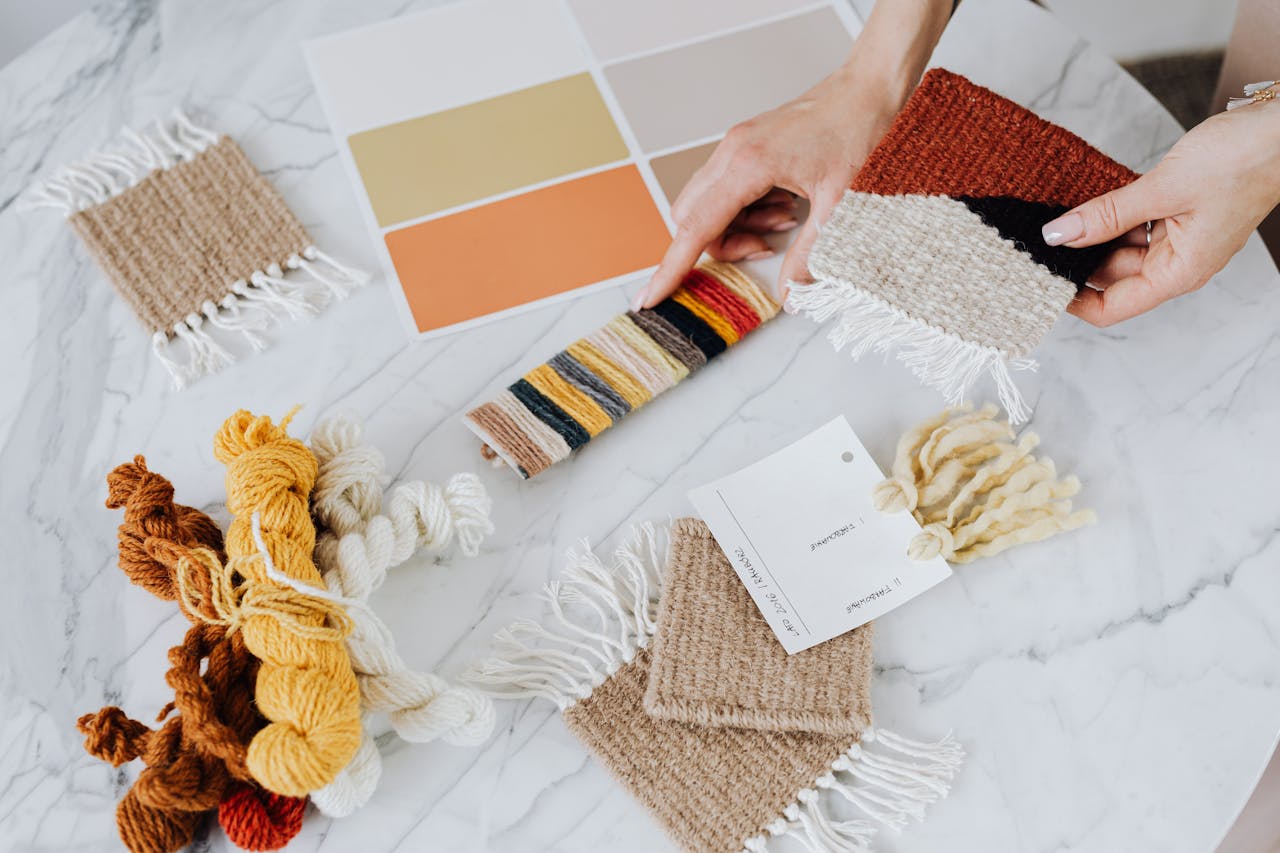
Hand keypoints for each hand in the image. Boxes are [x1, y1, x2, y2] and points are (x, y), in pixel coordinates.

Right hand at [633, 0, 952, 309]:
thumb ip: (810, 255)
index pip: (694, 228)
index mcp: (747, 165)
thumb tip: (790, 294)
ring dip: (737, 227)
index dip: (670, 268)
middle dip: (717, 245)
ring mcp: (737, 146)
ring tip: (787, 223)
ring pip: (708, 204)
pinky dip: (748, 210)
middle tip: (763, 249)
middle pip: (691, 217)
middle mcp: (732, 153)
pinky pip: (727, 190)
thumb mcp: (841, 206)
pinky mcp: (747, 145)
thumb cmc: (860, 132)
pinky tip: (785, 207)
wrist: (872, 88)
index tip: (651, 297)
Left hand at [1042, 100, 1279, 325]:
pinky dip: (1110, 216)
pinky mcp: (1177, 214)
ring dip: (1091, 236)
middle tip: (1036, 240)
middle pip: (1111, 278)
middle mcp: (1177, 263)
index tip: (1039, 280)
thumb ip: (1107, 214)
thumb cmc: (1243, 161)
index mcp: (1179, 272)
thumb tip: (1059, 235)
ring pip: (1119, 249)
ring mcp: (1178, 239)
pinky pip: (1133, 225)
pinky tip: (1084, 204)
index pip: (1111, 308)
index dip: (1073, 301)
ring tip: (1055, 218)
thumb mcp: (1163, 189)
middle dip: (1077, 262)